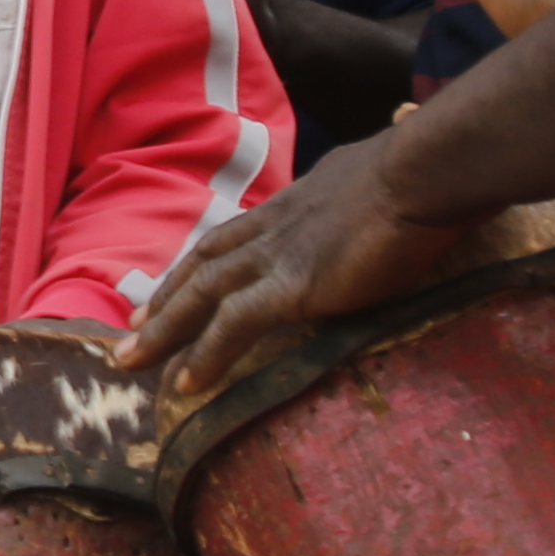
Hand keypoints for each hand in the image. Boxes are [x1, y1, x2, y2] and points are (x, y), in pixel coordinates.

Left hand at [117, 131, 471, 396]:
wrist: (423, 172)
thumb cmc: (418, 174)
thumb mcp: (370, 179)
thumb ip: (354, 198)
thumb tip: (368, 201)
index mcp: (291, 205)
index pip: (229, 237)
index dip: (197, 264)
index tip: (170, 287)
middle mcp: (273, 226)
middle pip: (203, 264)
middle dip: (165, 298)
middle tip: (131, 330)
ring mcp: (277, 255)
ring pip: (203, 294)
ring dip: (165, 330)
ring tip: (132, 362)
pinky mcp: (291, 284)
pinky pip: (234, 324)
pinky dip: (206, 354)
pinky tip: (187, 383)